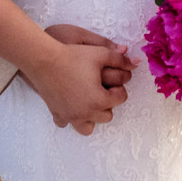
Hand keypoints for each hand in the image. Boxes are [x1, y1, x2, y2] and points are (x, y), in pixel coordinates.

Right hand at [25, 27, 139, 134]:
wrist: (44, 59)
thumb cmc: (73, 55)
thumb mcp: (101, 54)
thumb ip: (120, 59)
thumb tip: (137, 63)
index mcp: (100, 100)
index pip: (121, 98)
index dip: (120, 86)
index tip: (115, 78)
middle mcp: (86, 113)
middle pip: (107, 114)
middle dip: (108, 102)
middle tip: (103, 88)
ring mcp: (70, 116)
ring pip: (88, 126)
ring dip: (92, 116)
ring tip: (90, 100)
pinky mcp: (57, 114)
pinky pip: (67, 123)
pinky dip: (71, 117)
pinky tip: (71, 104)